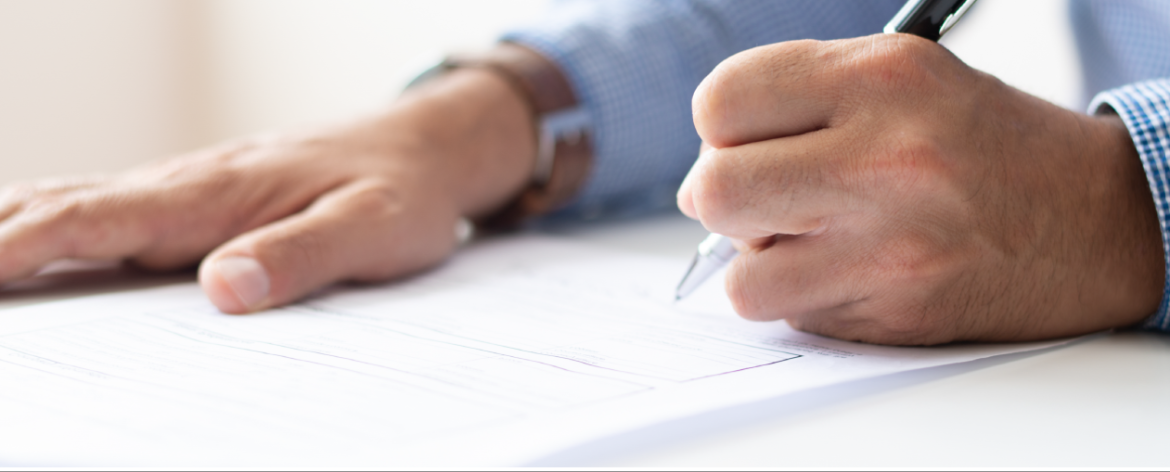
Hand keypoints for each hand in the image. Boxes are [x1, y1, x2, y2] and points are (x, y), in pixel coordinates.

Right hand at [0, 67, 534, 312]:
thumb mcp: (373, 231)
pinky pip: (108, 211)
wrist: (422, 150)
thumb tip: (224, 288)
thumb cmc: (400, 192)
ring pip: (77, 203)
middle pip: (63, 205)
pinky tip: (29, 251)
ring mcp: (188, 188)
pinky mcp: (199, 200)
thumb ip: (302, 256)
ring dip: (10, 231)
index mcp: (219, 193)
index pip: (98, 217)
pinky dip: (51, 228)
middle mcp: (189, 184)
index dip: (21, 246)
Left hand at [677, 34, 1163, 344]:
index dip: (720, 128)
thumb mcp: (901, 77)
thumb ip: (800, 100)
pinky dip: (803, 298)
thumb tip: (707, 160)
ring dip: (759, 264)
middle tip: (756, 198)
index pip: (721, 103)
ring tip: (805, 240)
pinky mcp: (898, 311)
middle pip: (715, 190)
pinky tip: (850, 270)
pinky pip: (794, 316)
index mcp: (882, 77)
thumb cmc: (981, 143)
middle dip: (719, 197)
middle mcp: (887, 158)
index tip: (742, 140)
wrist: (1093, 219)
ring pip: (742, 278)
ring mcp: (892, 244)